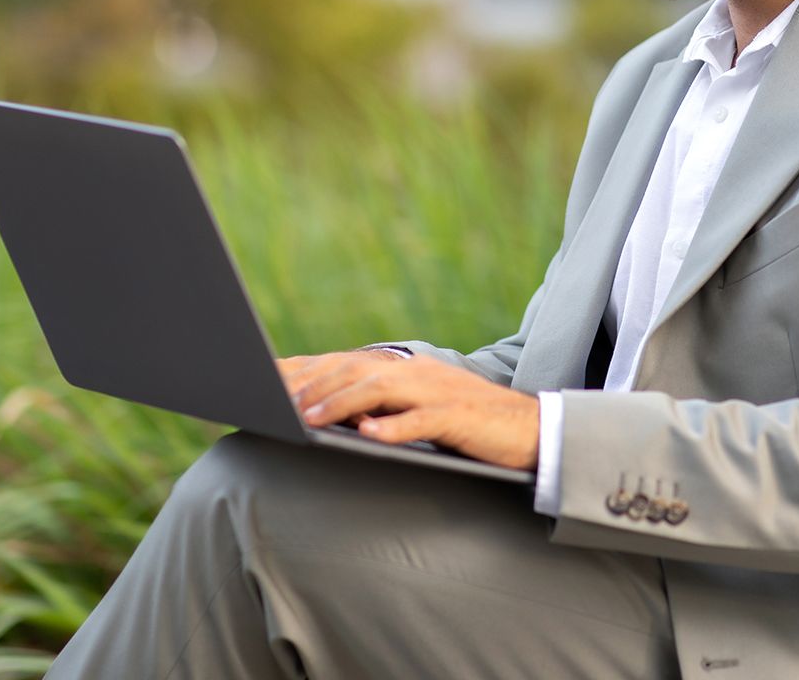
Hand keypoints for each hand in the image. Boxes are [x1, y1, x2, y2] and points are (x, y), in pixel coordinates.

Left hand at [275, 350, 539, 471]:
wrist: (531, 428)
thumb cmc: (468, 423)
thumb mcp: (419, 409)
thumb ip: (381, 407)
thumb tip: (334, 417)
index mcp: (405, 369)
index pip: (345, 363)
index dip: (306, 369)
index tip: (266, 377)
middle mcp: (417, 372)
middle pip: (355, 371)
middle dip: (311, 384)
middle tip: (272, 399)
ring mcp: (438, 392)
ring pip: (380, 390)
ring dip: (340, 402)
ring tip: (306, 419)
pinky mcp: (459, 417)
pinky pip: (421, 419)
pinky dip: (393, 427)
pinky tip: (367, 436)